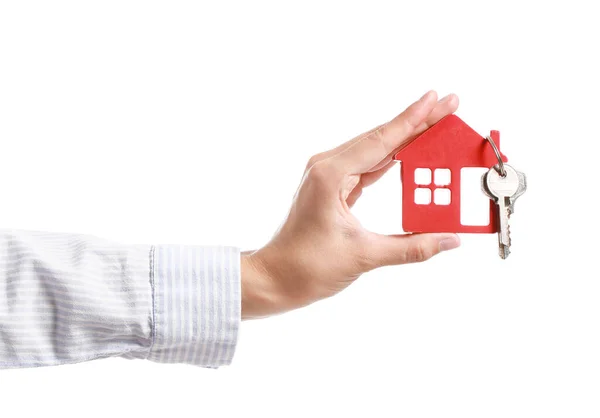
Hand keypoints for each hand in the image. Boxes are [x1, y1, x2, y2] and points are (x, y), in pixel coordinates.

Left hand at [242, 90, 460, 318]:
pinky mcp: (333, 186)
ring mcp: (329, 175)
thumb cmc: (306, 266)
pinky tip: (412, 151)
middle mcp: (328, 167)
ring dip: (407, 137)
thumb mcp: (364, 256)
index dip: (412, 119)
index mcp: (330, 175)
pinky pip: (368, 165)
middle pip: (381, 137)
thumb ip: (412, 247)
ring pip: (375, 149)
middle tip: (449, 104)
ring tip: (437, 123)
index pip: (381, 141)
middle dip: (417, 122)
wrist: (276, 277)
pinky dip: (393, 158)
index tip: (437, 99)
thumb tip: (449, 240)